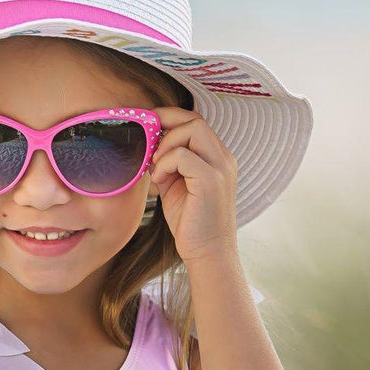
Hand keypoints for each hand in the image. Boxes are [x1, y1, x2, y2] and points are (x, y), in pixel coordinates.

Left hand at [147, 107, 238, 266]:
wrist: (207, 253)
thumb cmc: (191, 222)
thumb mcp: (175, 185)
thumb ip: (167, 163)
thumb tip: (147, 143)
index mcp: (216, 157)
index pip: (195, 121)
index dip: (170, 117)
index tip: (148, 126)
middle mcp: (223, 158)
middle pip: (195, 119)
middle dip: (165, 124)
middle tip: (149, 147)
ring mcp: (220, 168)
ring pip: (192, 129)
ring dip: (166, 144)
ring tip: (157, 168)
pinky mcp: (211, 182)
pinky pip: (183, 155)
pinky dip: (165, 163)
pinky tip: (159, 180)